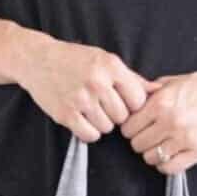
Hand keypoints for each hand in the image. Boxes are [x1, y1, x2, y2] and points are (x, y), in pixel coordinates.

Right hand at [19, 36, 161, 142]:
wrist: (38, 61)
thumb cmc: (75, 60)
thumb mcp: (105, 60)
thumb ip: (132, 78)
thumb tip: (158, 90)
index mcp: (111, 66)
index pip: (137, 100)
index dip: (132, 106)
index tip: (123, 103)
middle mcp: (97, 82)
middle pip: (123, 117)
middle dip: (116, 116)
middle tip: (103, 107)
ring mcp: (81, 99)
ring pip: (107, 128)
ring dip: (102, 124)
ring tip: (92, 111)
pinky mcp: (66, 114)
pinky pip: (90, 135)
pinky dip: (89, 132)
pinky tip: (83, 121)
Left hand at [120, 66, 196, 173]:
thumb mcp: (175, 81)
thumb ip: (151, 92)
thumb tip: (131, 100)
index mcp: (161, 103)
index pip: (128, 127)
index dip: (130, 128)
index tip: (137, 127)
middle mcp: (170, 122)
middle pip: (136, 145)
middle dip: (140, 140)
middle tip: (150, 135)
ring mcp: (184, 139)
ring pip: (150, 158)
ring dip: (152, 153)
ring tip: (161, 144)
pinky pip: (169, 168)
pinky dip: (166, 164)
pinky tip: (170, 154)